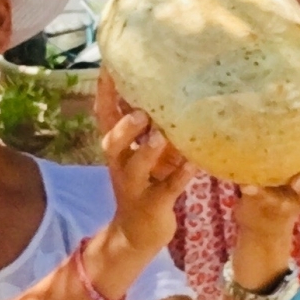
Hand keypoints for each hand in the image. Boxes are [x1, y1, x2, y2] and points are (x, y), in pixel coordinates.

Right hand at [90, 100, 195, 295]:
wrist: (137, 234)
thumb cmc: (148, 183)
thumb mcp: (148, 153)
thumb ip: (156, 126)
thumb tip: (175, 88)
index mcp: (117, 148)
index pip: (105, 115)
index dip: (105, 92)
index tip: (110, 64)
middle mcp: (120, 165)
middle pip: (112, 142)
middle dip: (124, 126)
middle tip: (141, 110)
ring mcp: (134, 186)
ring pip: (135, 166)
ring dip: (147, 150)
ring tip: (160, 136)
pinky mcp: (152, 205)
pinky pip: (167, 189)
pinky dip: (180, 176)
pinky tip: (194, 164)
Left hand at [228, 138, 299, 284]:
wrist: (258, 224)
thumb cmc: (269, 177)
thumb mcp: (278, 159)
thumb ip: (277, 140)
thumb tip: (260, 96)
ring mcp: (298, 200)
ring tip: (297, 180)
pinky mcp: (275, 212)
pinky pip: (270, 203)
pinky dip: (259, 194)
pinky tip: (248, 187)